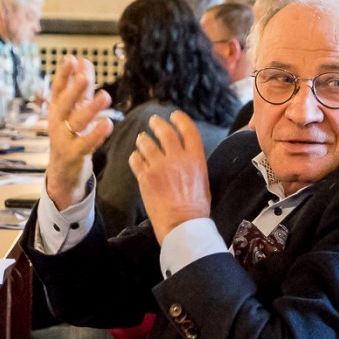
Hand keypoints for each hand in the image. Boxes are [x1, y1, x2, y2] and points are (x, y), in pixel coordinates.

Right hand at [46, 56, 112, 209]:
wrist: (63, 171)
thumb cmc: (70, 136)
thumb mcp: (75, 110)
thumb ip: (81, 88)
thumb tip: (83, 61)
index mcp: (57, 111)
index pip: (58, 90)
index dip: (63, 75)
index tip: (70, 59)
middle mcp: (57, 123)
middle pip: (64, 104)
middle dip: (74, 90)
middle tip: (84, 77)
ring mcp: (64, 139)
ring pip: (77, 122)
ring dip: (91, 109)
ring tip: (105, 95)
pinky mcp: (74, 155)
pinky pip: (85, 143)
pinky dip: (96, 133)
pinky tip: (107, 123)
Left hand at [129, 111, 211, 243]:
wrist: (183, 223)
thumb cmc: (196, 207)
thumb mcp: (202, 179)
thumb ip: (193, 163)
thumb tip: (185, 155)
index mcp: (196, 158)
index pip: (188, 130)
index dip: (180, 119)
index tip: (174, 115)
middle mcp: (177, 158)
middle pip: (165, 132)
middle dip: (157, 123)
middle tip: (153, 121)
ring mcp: (159, 167)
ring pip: (146, 143)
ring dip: (143, 140)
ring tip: (142, 140)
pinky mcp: (145, 177)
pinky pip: (136, 160)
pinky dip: (135, 157)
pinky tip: (136, 158)